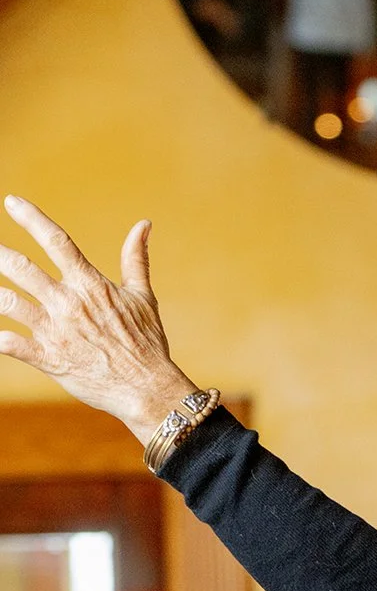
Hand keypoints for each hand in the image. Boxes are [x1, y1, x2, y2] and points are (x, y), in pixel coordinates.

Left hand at [0, 195, 197, 442]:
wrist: (148, 388)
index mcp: (89, 284)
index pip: (56, 241)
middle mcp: (68, 303)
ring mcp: (57, 332)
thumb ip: (136, 258)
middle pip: (21, 268)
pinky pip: (13, 346)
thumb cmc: (148, 343)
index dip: (31, 218)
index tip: (11, 201)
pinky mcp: (51, 360)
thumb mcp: (143, 296)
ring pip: (9, 303)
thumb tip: (144, 224)